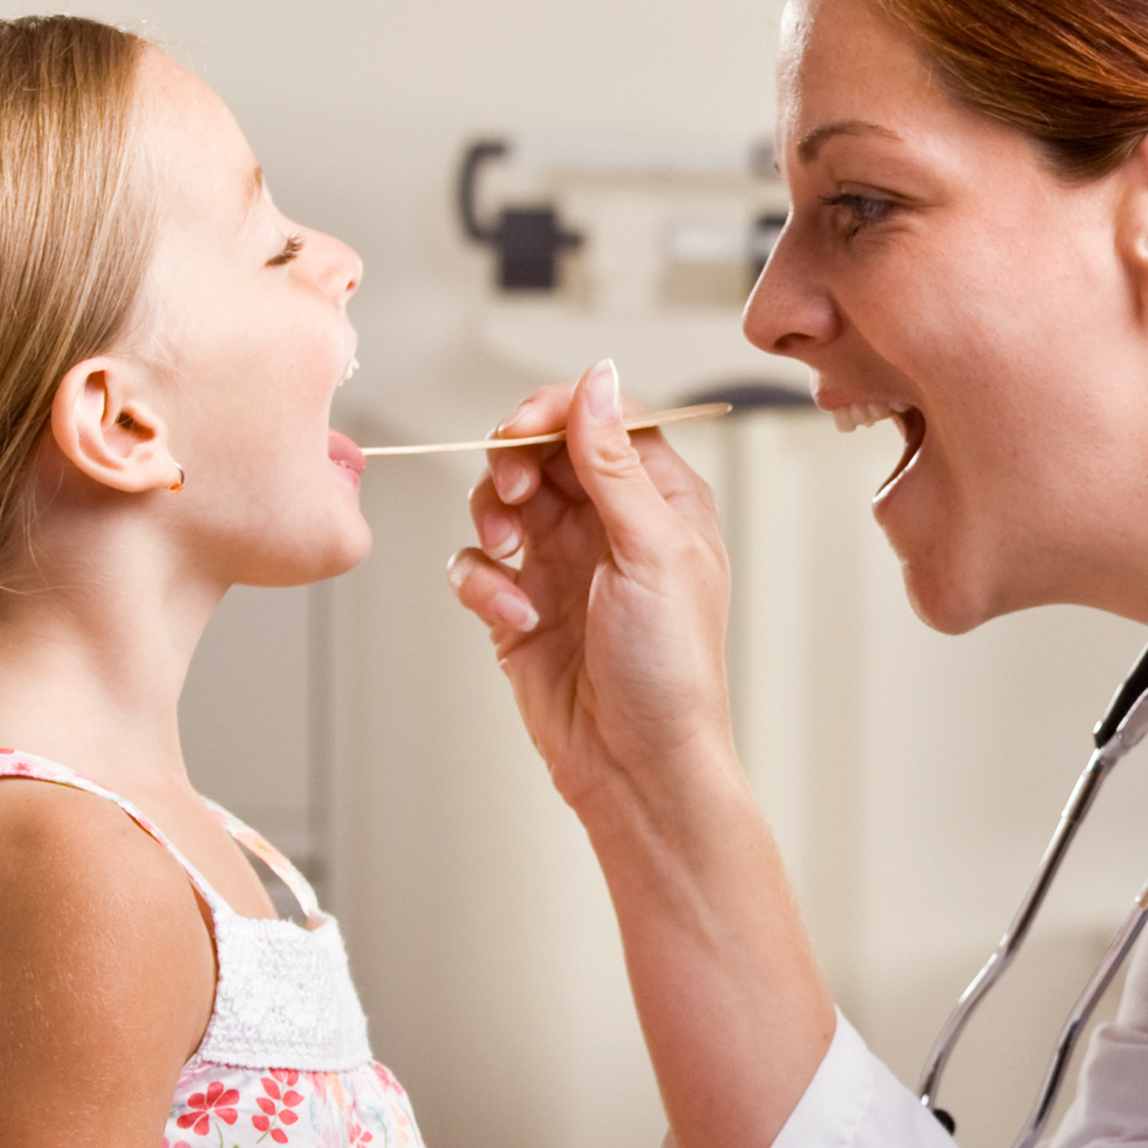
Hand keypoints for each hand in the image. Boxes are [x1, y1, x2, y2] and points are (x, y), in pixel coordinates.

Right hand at [448, 362, 736, 822]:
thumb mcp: (652, 551)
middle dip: (515, 461)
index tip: (522, 427)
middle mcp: (610, 524)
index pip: (603, 418)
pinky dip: (482, 583)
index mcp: (660, 501)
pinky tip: (514, 617)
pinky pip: (476, 565)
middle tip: (514, 493)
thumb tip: (597, 378)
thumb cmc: (671, 669)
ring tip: (508, 552)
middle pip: (543, 449)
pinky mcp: (520, 605)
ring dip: (492, 515)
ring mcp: (561, 563)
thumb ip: (616, 462)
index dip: (557, 411)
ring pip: (501, 498)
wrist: (638, 768)